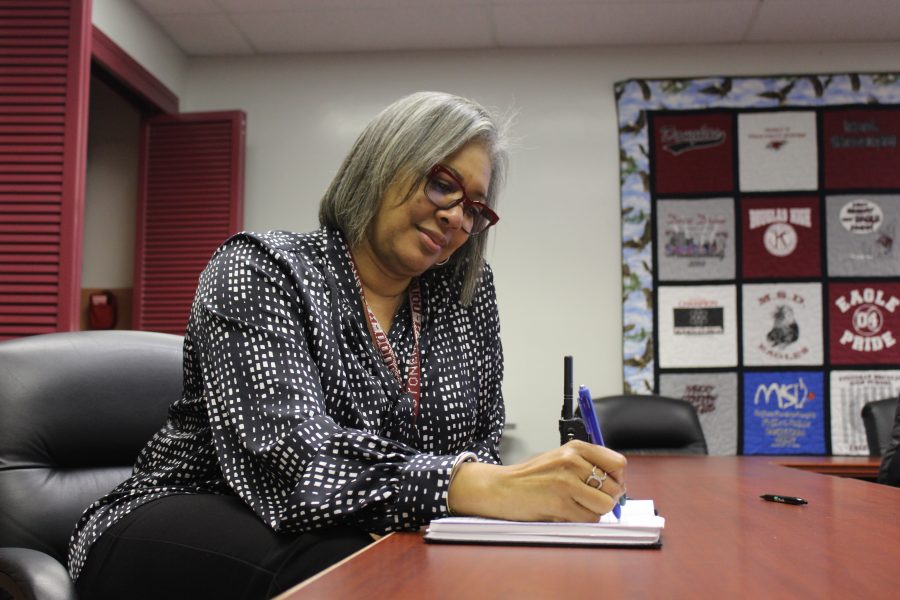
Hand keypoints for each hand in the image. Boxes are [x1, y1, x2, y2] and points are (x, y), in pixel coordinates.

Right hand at [447, 440, 625, 521]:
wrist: (501, 487)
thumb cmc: (532, 476)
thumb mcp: (561, 458)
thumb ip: (588, 465)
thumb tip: (619, 486)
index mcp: (575, 447)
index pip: (618, 463)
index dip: (617, 479)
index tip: (606, 486)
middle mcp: (572, 461)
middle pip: (614, 487)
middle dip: (606, 498)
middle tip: (587, 499)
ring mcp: (566, 481)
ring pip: (604, 505)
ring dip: (594, 511)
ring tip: (575, 505)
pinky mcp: (560, 502)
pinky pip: (589, 518)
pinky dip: (581, 520)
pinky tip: (565, 512)